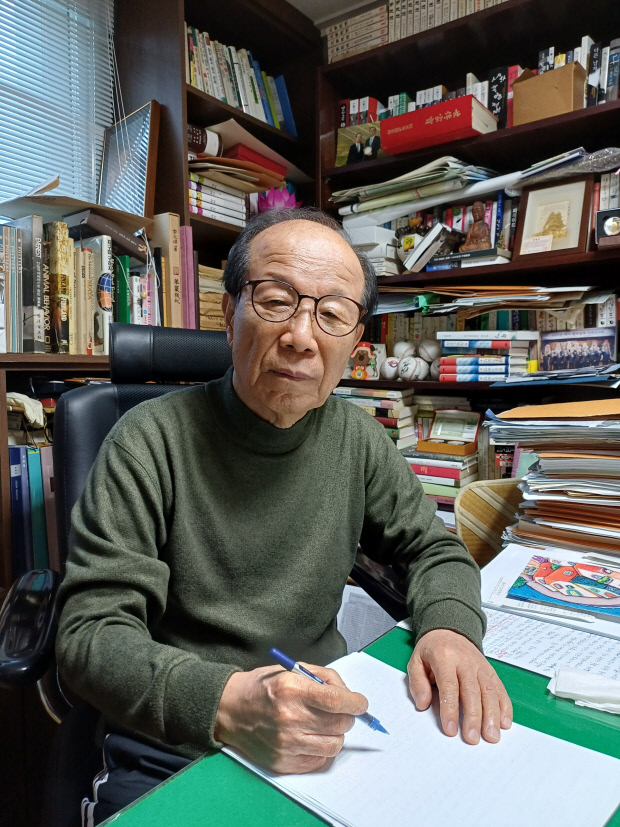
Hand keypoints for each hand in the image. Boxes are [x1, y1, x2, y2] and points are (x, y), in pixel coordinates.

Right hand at [214, 664, 367, 773]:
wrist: (229, 710)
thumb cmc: (262, 687)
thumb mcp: (291, 670)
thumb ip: (323, 678)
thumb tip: (350, 695)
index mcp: (290, 688)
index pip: (335, 700)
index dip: (355, 702)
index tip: (361, 703)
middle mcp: (288, 717)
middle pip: (339, 724)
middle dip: (347, 716)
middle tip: (340, 712)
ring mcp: (285, 743)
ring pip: (334, 744)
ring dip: (335, 734)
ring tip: (323, 724)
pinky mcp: (283, 762)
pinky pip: (319, 760)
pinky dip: (322, 749)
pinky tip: (312, 737)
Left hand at [407, 629, 511, 744]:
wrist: (449, 629)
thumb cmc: (432, 649)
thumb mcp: (416, 661)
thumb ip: (417, 683)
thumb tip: (422, 704)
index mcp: (444, 657)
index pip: (449, 685)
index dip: (450, 709)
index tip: (450, 730)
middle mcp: (465, 661)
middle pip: (472, 691)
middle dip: (473, 717)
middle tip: (473, 738)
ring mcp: (480, 666)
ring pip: (489, 691)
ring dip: (492, 715)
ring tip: (491, 736)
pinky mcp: (490, 670)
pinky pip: (499, 688)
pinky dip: (504, 706)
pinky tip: (504, 722)